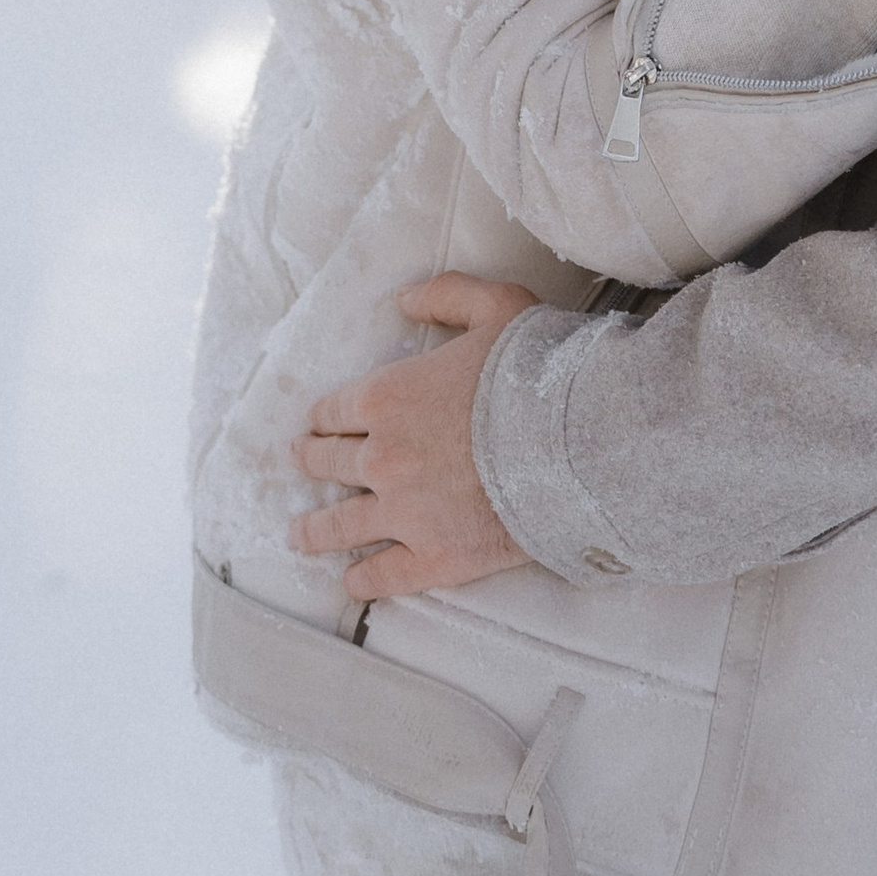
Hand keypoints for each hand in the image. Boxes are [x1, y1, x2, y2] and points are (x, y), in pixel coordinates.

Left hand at [292, 274, 538, 603]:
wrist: (577, 441)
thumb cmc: (536, 370)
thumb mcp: (496, 305)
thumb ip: (446, 295)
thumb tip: (404, 300)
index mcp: (387, 397)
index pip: (334, 410)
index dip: (323, 417)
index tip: (315, 425)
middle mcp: (383, 457)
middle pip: (330, 463)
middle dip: (311, 462)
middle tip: (302, 464)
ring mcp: (404, 513)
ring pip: (342, 526)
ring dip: (315, 530)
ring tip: (299, 535)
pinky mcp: (434, 558)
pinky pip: (382, 576)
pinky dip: (361, 580)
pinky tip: (351, 579)